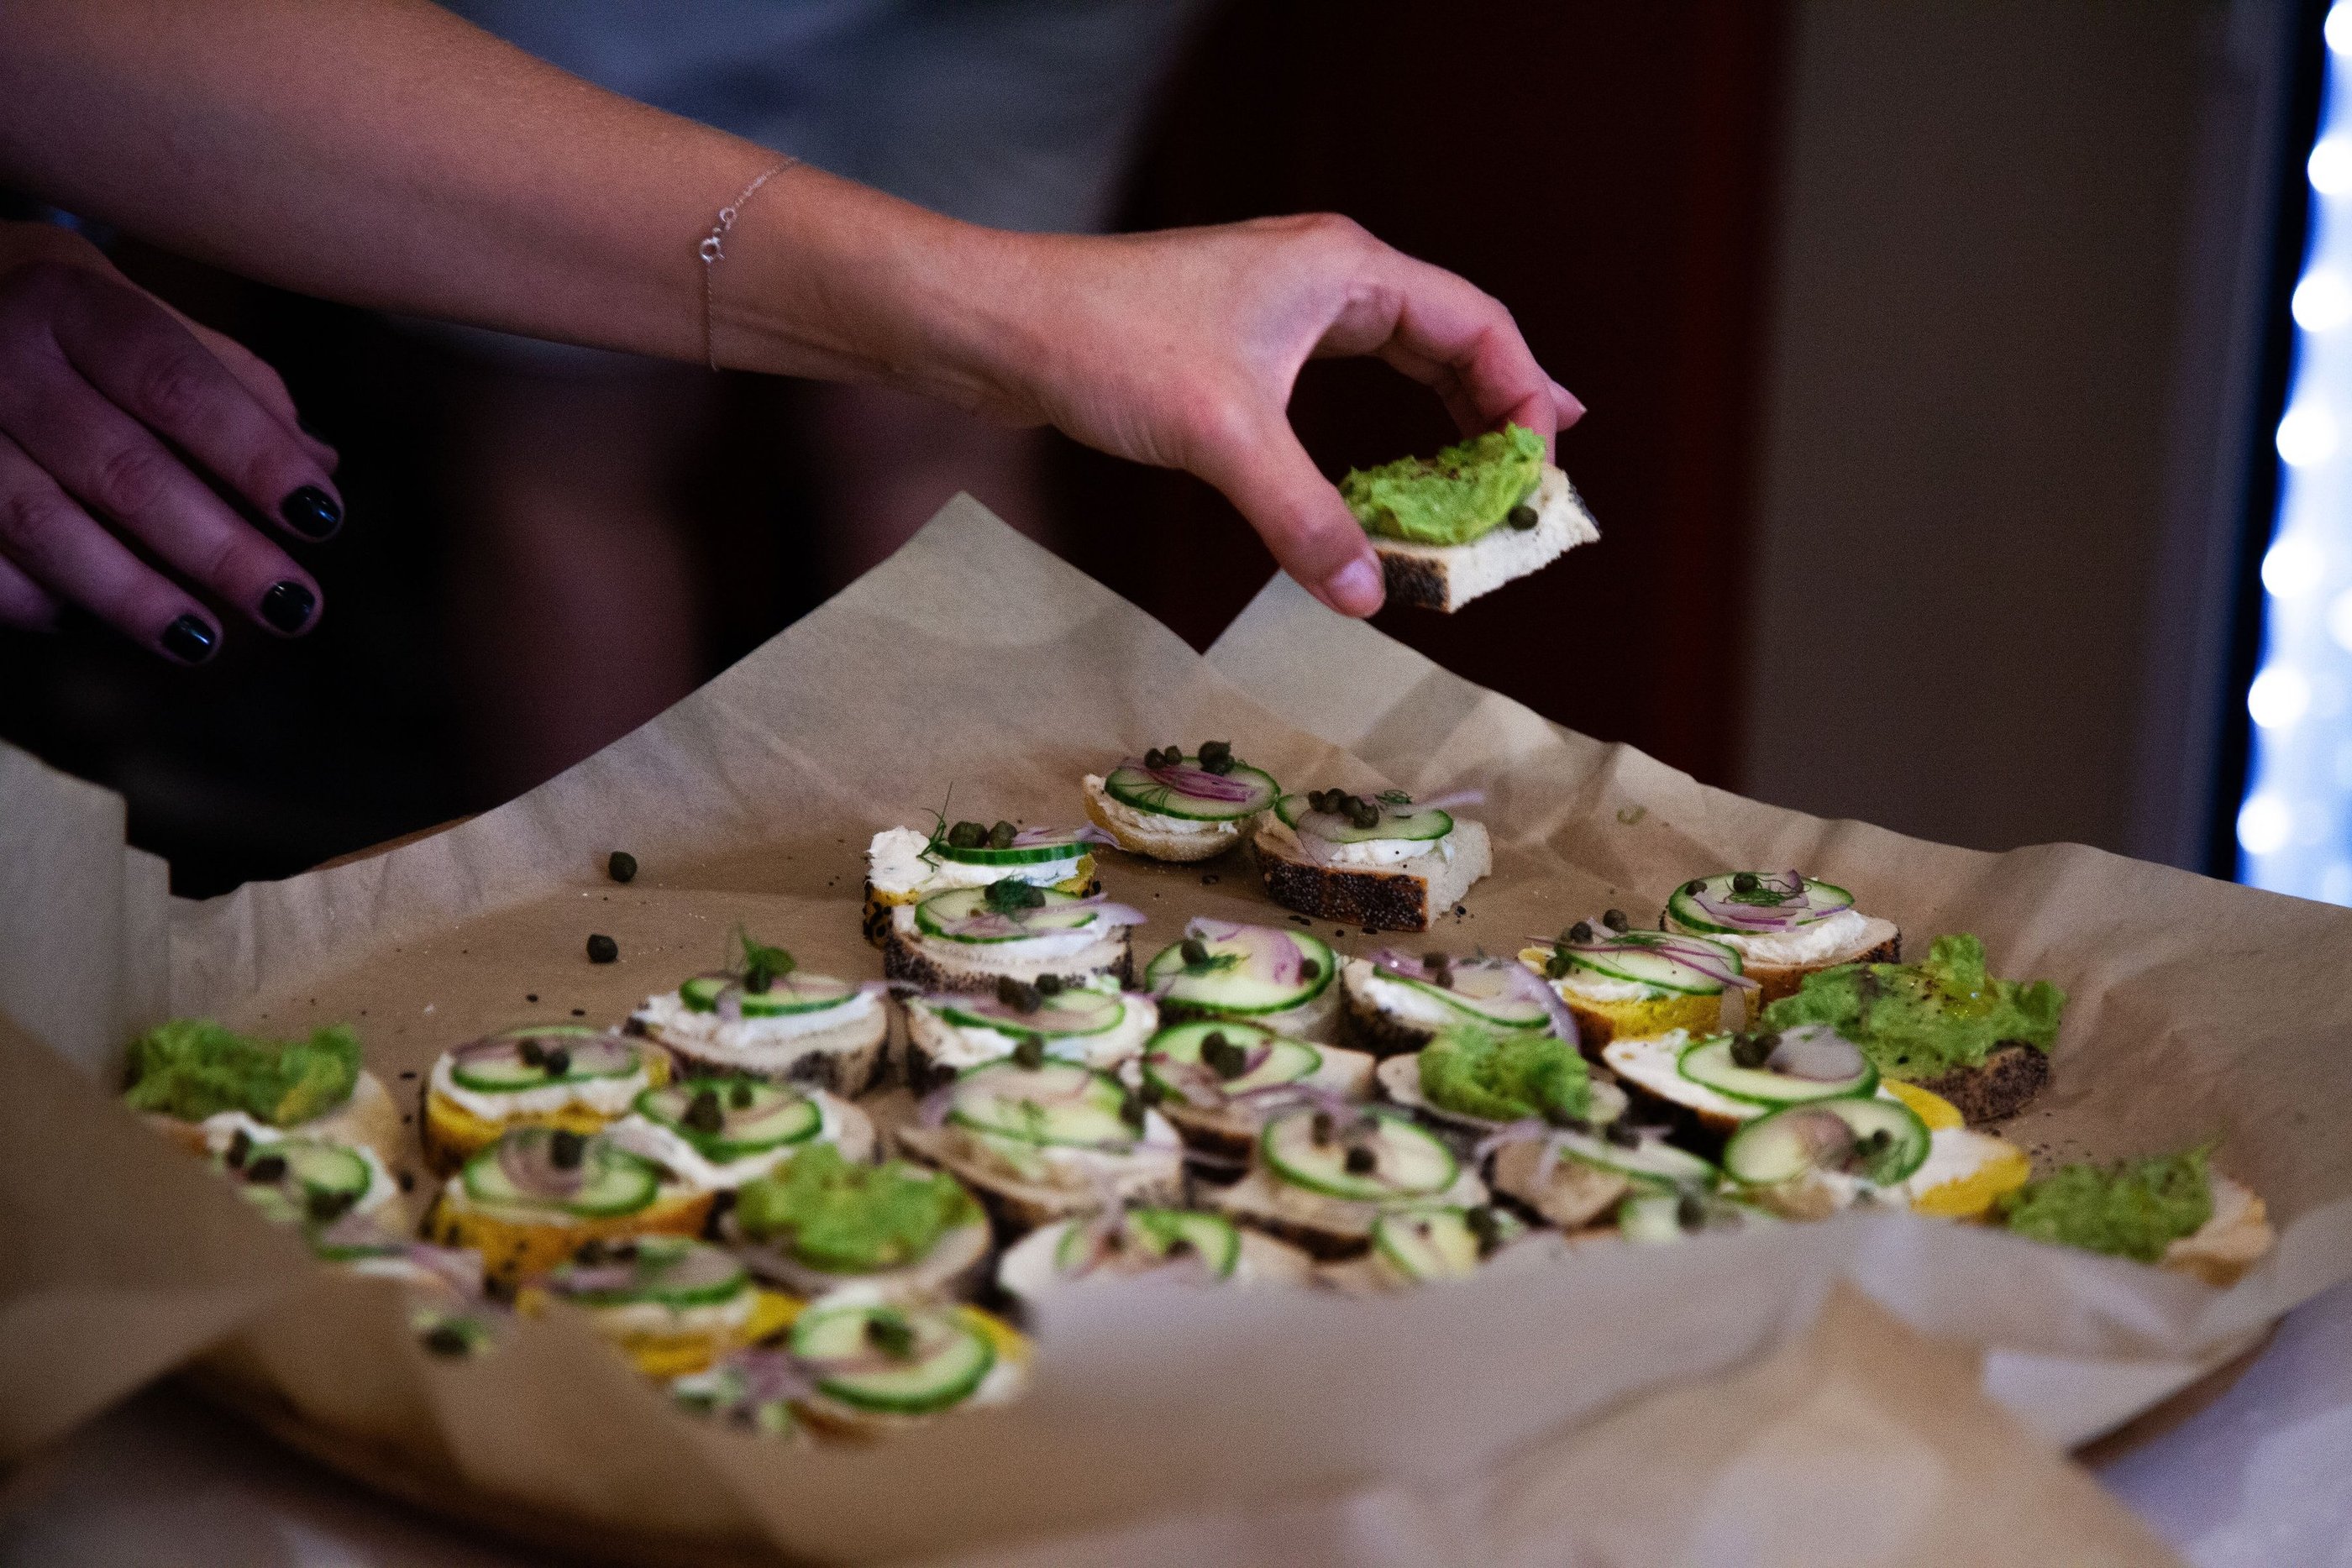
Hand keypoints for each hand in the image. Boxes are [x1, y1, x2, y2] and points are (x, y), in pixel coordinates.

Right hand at [0, 221, 341, 660]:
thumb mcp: (134, 314)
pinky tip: (79, 621)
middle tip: (294, 604)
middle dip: (219, 550)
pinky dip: (29, 598)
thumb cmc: (58, 323)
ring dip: (131, 595)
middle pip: (122, 469)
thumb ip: (230, 383)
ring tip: (204, 641)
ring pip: (41, 525)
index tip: (323, 517)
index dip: (254, 456)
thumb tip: (321, 461)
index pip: (176, 385)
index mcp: (69, 300)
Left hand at [967, 214, 1583, 615]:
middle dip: (1495, 413)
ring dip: (1442, 422)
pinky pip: (1345, 386)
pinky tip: (1392, 475)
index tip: (1541, 474)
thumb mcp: (1224, 438)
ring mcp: (1282, 309)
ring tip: (1486, 483)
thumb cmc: (1107, 346)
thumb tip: (1368, 595)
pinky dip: (1382, 431)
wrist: (1000, 324)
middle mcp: (1324, 277)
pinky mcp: (1241, 347)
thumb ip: (1304, 516)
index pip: (1476, 326)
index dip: (1523, 398)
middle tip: (1534, 485)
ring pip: (1397, 362)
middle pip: (1449, 340)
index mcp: (1344, 269)